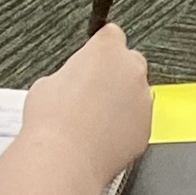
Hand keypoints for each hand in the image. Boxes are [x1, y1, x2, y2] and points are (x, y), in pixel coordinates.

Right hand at [24, 22, 150, 179]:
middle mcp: (131, 70)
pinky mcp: (147, 128)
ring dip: (120, 102)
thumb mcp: (48, 83)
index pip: (111, 34)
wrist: (65, 160)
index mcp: (107, 50)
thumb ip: (71, 73)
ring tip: (93, 121)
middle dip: (113, 74)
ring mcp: (143, 99)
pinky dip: (125, 126)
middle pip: (129, 63)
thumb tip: (72, 82)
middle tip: (89, 93)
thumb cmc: (52, 121)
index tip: (92, 58)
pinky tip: (101, 137)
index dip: (99, 48)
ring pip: (135, 94)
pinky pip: (137, 121)